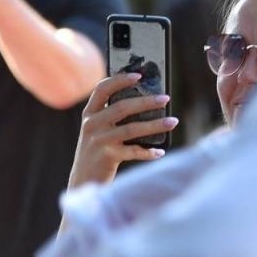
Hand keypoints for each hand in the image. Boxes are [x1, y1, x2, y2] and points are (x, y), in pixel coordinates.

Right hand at [66, 72, 174, 187]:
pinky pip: (133, 151)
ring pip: (131, 128)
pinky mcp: (106, 156)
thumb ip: (111, 117)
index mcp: (89, 114)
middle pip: (122, 107)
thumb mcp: (97, 131)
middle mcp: (91, 125)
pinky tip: (159, 152)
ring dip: (155, 124)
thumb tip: (145, 102)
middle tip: (165, 99)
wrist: (84, 181)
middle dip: (146, 101)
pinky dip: (148, 152)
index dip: (120, 79)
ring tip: (172, 122)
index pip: (102, 89)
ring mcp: (98, 141)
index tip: (139, 75)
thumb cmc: (96, 153)